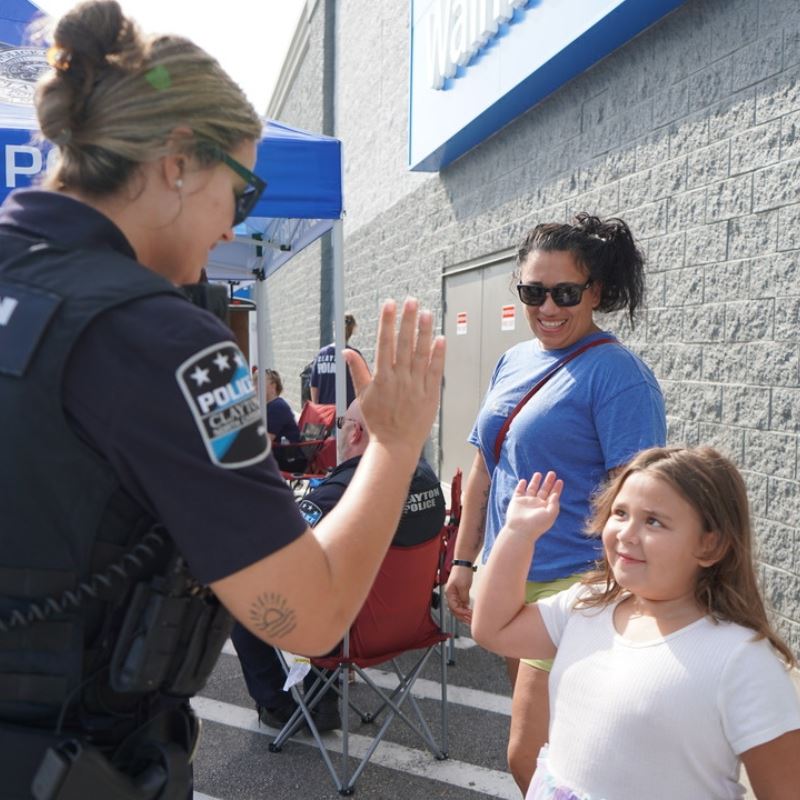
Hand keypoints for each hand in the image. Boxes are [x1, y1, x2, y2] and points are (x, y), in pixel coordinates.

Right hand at [345, 298, 444, 456]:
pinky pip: (435, 370)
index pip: (384, 343)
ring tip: (426, 313)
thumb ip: (357, 371)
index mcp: (382, 377)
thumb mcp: (362, 396)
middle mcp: (399, 379)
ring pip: (421, 353)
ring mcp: (416, 386)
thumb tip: (346, 351)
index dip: (387, 322)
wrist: (395, 445)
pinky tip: (440, 338)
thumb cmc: (378, 421)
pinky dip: (437, 354)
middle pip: (404, 344)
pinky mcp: (430, 394)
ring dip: (423, 332)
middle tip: (411, 301)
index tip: (390, 304)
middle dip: (407, 320)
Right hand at [445, 567, 473, 623]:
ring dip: (464, 614)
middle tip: (470, 621)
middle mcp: (451, 595)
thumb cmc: (461, 572)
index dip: (461, 613)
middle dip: (462, 616)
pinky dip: (465, 609)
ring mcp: (455, 594)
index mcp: (449, 594)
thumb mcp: (464, 586)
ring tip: (470, 619)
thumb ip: (464, 597)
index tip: (468, 615)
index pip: (454, 608)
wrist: (464, 563)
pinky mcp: (460, 593)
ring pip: (458, 608)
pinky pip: (461, 604)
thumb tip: (465, 606)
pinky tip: (470, 612)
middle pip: (455, 610)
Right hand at [504, 471, 562, 540]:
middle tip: (552, 473)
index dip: (556, 488)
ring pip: (532, 489)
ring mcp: (526, 502)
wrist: (521, 530)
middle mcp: (536, 504)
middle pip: (543, 490)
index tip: (560, 480)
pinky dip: (521, 486)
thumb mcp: (550, 514)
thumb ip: (554, 504)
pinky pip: (519, 491)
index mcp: (545, 508)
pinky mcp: (516, 501)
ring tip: (538, 474)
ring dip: (535, 481)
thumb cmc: (537, 524)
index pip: (552, 496)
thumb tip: (555, 495)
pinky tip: (524, 480)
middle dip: (548, 482)